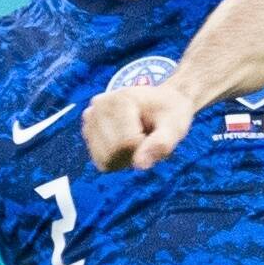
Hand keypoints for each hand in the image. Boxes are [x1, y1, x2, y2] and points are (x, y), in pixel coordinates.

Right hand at [81, 84, 196, 170]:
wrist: (160, 103)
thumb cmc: (170, 114)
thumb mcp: (175, 127)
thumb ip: (162, 144)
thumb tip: (140, 165)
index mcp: (120, 99)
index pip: (127, 142)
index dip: (145, 147)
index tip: (153, 133)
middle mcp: (98, 106)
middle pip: (112, 152)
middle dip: (134, 154)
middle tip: (146, 138)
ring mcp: (89, 118)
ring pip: (104, 159)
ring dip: (124, 158)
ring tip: (137, 140)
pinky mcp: (87, 131)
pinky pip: (100, 161)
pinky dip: (116, 160)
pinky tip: (126, 145)